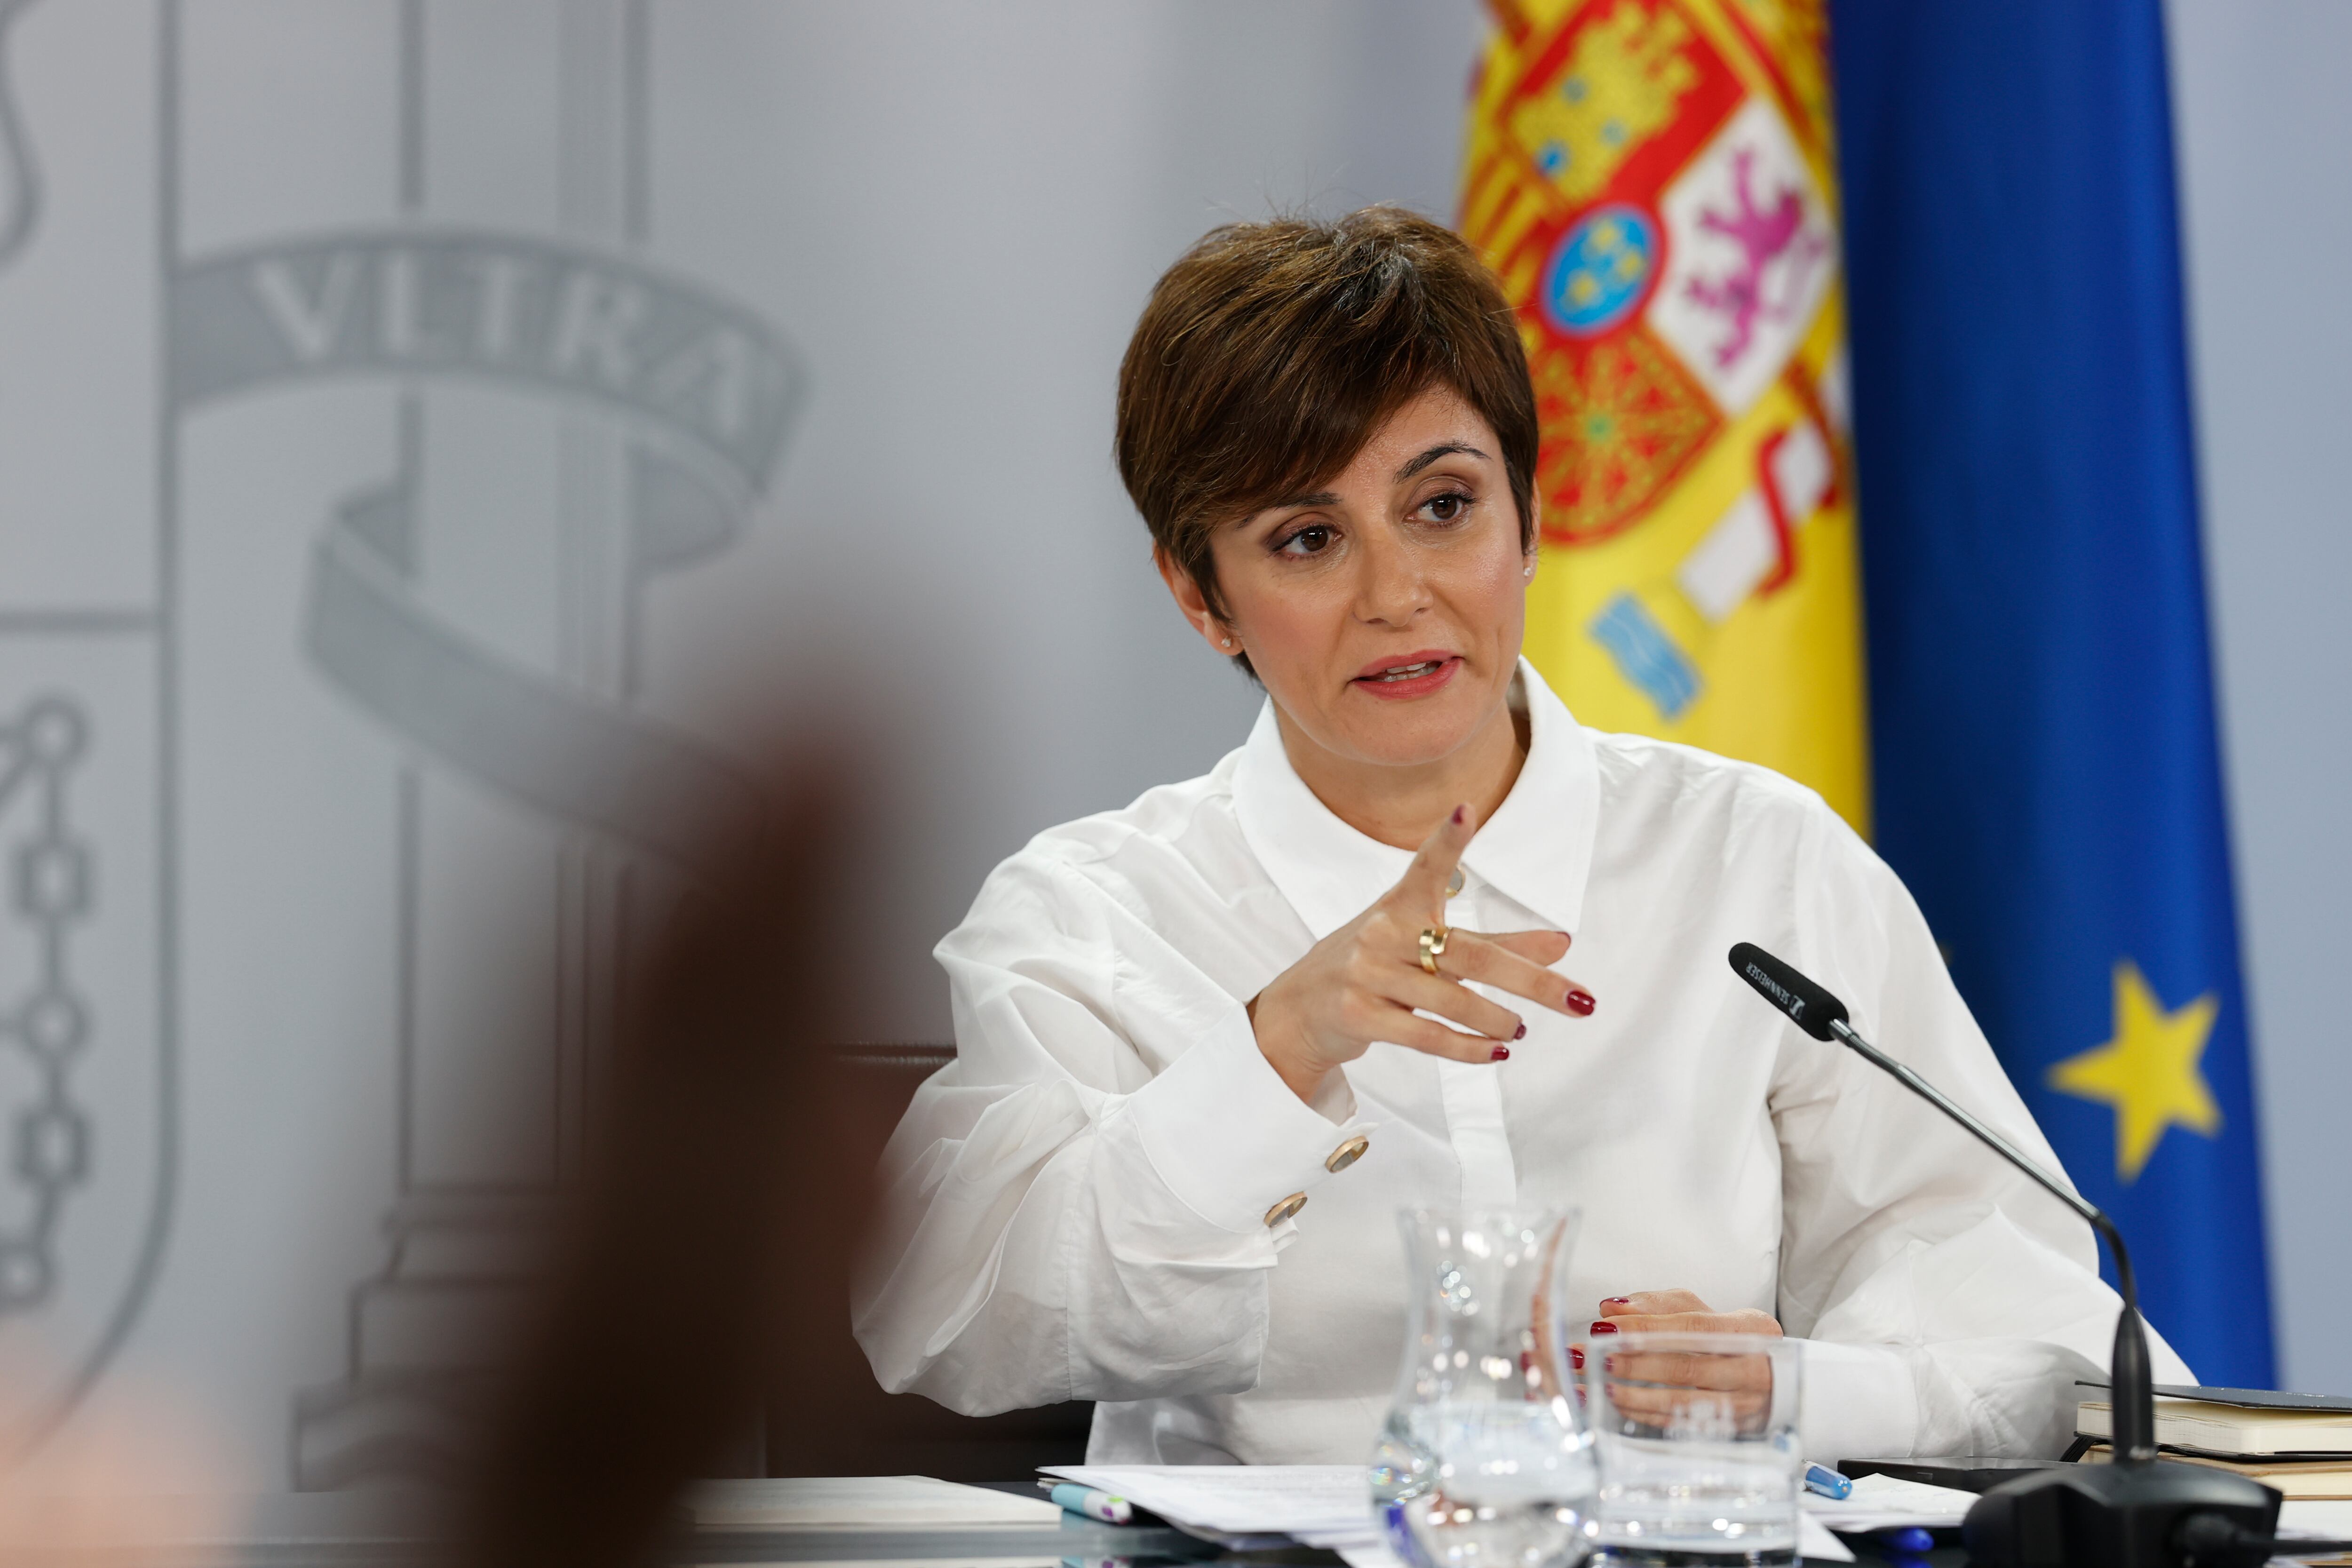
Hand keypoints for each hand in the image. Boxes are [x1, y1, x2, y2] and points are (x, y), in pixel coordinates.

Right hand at [1246, 804, 1594, 1102]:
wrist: (1297, 1012)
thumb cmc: (1372, 969)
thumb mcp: (1424, 946)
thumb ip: (1495, 946)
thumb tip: (1561, 945)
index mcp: (1398, 906)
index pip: (1426, 868)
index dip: (1447, 841)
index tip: (1467, 811)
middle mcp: (1382, 933)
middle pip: (1472, 955)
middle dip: (1533, 981)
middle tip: (1580, 1000)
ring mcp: (1367, 974)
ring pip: (1452, 1002)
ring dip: (1498, 1021)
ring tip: (1521, 1029)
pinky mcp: (1358, 1014)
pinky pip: (1427, 1037)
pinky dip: (1469, 1050)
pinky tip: (1496, 1054)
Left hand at [1586, 1290, 1782, 1429]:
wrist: (1779, 1380)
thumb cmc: (1732, 1339)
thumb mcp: (1704, 1311)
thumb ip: (1658, 1306)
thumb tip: (1612, 1308)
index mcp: (1750, 1329)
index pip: (1693, 1327)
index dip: (1648, 1328)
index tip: (1607, 1327)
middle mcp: (1752, 1368)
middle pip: (1686, 1367)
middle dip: (1632, 1363)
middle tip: (1593, 1357)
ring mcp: (1742, 1404)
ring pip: (1681, 1402)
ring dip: (1633, 1394)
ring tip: (1597, 1384)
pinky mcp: (1728, 1430)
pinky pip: (1679, 1424)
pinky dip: (1644, 1414)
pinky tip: (1616, 1403)